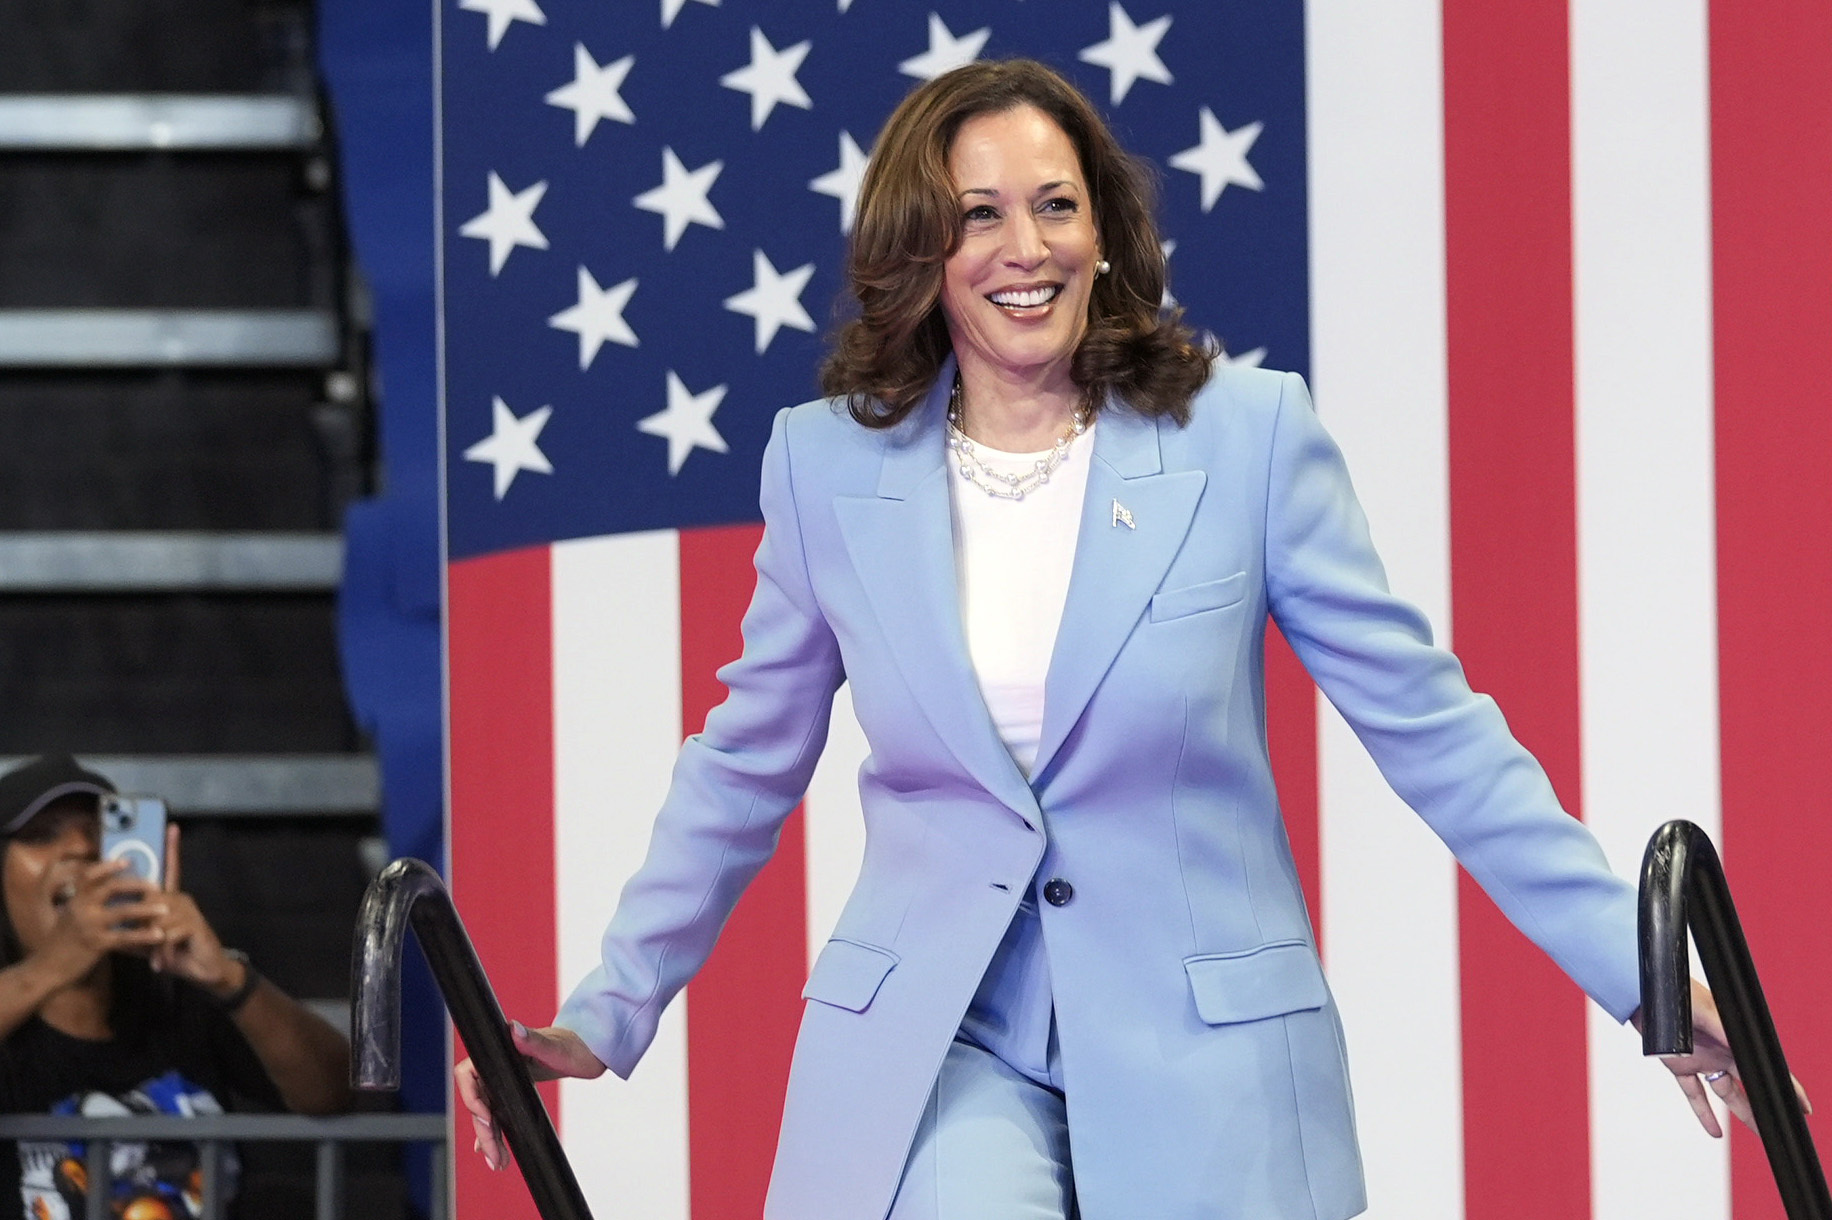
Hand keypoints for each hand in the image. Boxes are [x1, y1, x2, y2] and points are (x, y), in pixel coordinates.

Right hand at [34, 858, 167, 986]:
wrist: (46, 969)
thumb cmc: (61, 943)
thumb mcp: (68, 918)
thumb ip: (84, 905)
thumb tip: (103, 893)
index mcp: (74, 900)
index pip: (90, 876)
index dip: (108, 866)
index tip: (127, 860)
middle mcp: (80, 908)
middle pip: (112, 888)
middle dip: (137, 884)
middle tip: (156, 885)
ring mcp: (88, 926)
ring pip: (123, 912)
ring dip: (147, 909)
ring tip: (166, 909)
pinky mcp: (96, 944)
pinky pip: (125, 937)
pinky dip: (144, 935)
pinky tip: (159, 935)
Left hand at [145, 825, 241, 997]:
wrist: (206, 970)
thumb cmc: (176, 953)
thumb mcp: (149, 942)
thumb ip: (132, 931)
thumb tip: (107, 924)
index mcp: (171, 900)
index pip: (171, 868)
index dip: (172, 848)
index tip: (172, 826)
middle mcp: (181, 900)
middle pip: (150, 897)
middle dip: (139, 920)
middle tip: (142, 941)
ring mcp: (189, 911)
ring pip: (156, 917)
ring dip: (150, 941)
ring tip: (155, 957)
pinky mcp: (194, 925)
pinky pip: (166, 934)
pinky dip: (161, 952)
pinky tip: (162, 964)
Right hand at [456, 1022, 605, 1170]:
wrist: (585, 1050)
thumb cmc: (572, 1045)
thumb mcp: (555, 1047)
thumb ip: (535, 1040)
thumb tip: (514, 1028)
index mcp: (499, 1051)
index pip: (469, 1074)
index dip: (472, 1097)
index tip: (487, 1117)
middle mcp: (496, 1066)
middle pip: (478, 1101)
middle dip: (483, 1131)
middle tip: (495, 1156)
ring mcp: (502, 1080)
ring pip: (487, 1112)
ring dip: (489, 1138)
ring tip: (499, 1162)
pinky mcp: (511, 1091)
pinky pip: (497, 1114)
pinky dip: (495, 1133)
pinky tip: (494, 1150)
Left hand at [1637, 979, 1812, 1137]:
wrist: (1641, 991)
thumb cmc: (1675, 992)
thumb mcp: (1704, 1010)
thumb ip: (1723, 1031)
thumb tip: (1743, 1046)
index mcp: (1732, 1037)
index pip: (1764, 1067)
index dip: (1786, 1087)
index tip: (1802, 1107)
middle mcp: (1721, 1051)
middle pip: (1749, 1086)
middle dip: (1765, 1106)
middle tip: (1781, 1127)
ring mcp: (1702, 1059)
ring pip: (1727, 1093)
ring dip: (1742, 1113)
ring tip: (1760, 1133)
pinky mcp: (1680, 1065)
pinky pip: (1694, 1094)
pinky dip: (1703, 1113)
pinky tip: (1714, 1132)